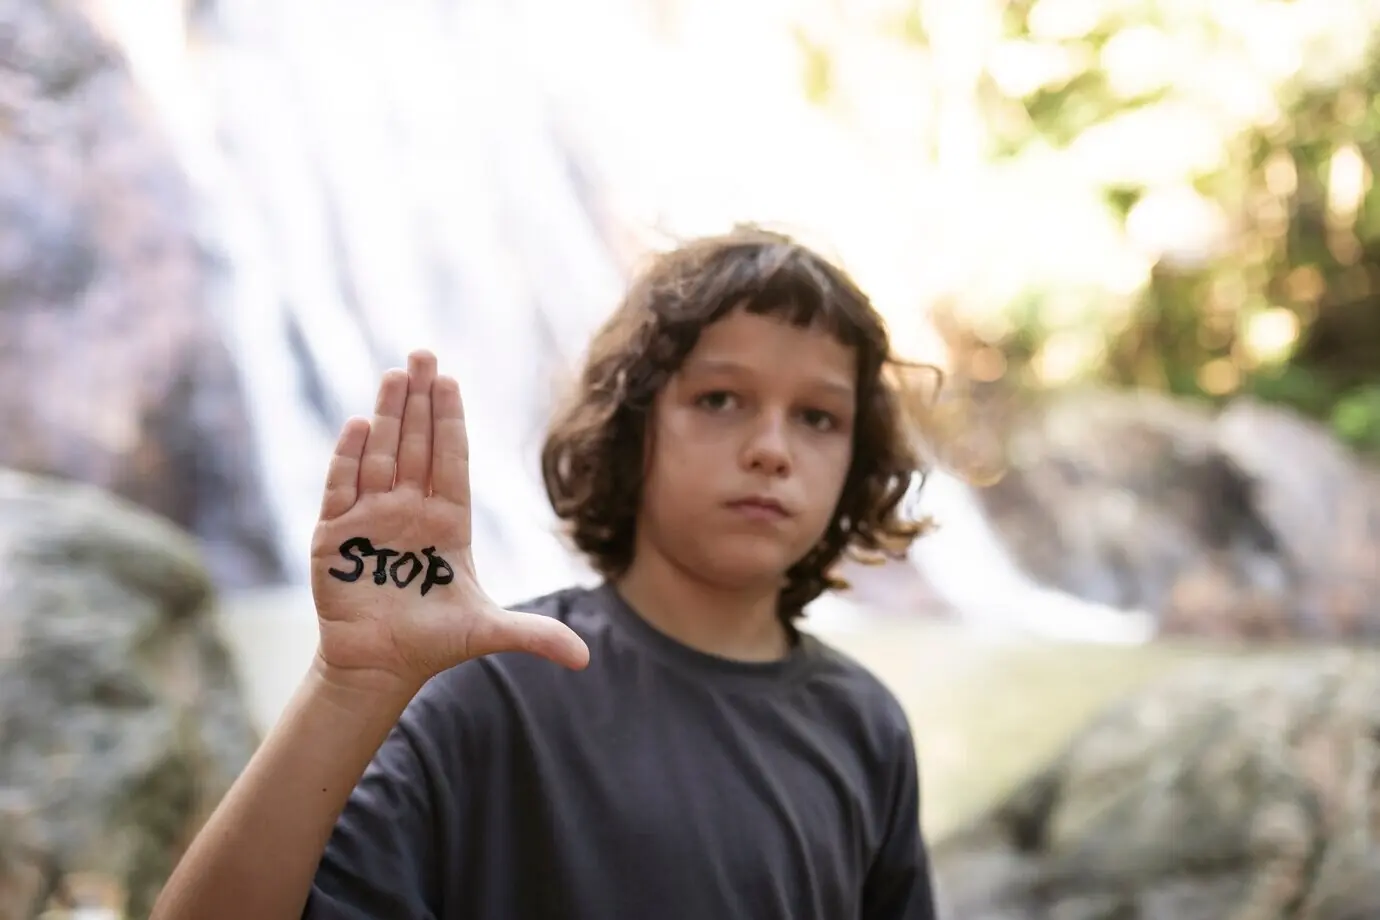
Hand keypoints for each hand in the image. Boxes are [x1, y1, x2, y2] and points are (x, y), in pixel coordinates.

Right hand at [309, 350, 589, 692]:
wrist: (380, 668)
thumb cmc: (433, 643)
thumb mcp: (488, 632)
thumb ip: (534, 635)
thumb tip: (585, 660)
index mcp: (447, 520)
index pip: (450, 459)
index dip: (449, 420)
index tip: (450, 381)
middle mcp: (409, 510)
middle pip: (415, 445)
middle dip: (418, 401)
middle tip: (422, 354)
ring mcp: (371, 519)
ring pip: (380, 455)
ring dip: (387, 417)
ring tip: (394, 375)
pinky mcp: (336, 537)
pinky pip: (342, 488)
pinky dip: (348, 459)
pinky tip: (358, 426)